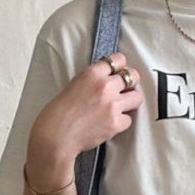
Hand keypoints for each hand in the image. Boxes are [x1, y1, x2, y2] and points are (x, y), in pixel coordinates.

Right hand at [26, 52, 143, 179]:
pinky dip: (122, 122)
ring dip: (131, 102)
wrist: (58, 134)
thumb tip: (109, 80)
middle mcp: (105, 86)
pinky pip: (129, 119)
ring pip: (137, 97)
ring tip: (122, 107)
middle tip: (126, 90)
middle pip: (133, 76)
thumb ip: (94, 80)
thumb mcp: (76, 84)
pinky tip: (111, 123)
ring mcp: (112, 105)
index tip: (119, 73)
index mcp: (93, 73)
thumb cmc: (61, 111)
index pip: (119, 59)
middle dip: (131, 83)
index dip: (121, 67)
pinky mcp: (116, 123)